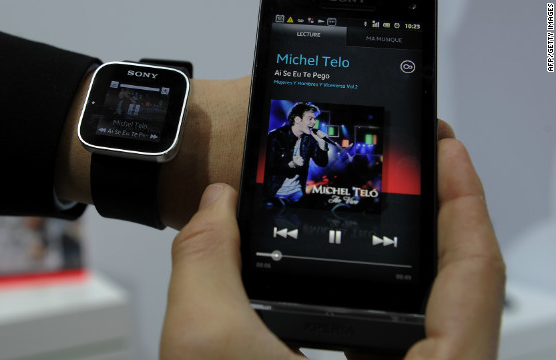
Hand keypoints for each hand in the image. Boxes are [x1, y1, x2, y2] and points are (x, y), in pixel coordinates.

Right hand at [161, 120, 504, 359]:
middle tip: (407, 169)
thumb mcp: (212, 351)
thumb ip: (207, 264)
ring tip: (375, 212)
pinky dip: (366, 301)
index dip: (464, 199)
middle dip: (430, 219)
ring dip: (398, 262)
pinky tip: (336, 279)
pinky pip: (388, 340)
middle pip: (456, 289)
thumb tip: (214, 208)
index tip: (448, 150)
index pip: (477, 274)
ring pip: (421, 318)